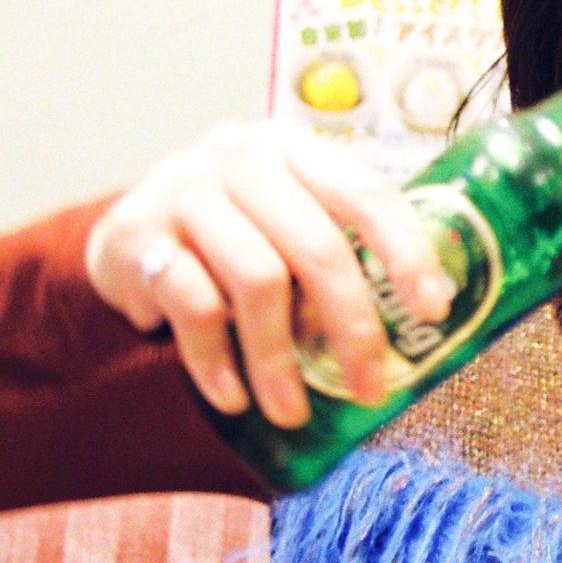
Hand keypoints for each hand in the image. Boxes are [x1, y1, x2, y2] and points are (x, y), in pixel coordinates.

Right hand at [85, 123, 453, 427]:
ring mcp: (187, 193)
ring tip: (292, 412)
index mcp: (295, 150)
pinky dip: (217, 363)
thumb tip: (417, 322)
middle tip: (369, 388)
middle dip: (352, 328)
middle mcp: (242, 160)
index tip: (434, 311)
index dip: (408, 252)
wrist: (127, 234)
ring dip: (281, 360)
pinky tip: (233, 397)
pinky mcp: (140, 237)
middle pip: (318, 247)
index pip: (366, 193)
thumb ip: (337, 246)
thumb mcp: (286, 218)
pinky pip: (193, 309)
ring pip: (258, 282)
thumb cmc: (231, 232)